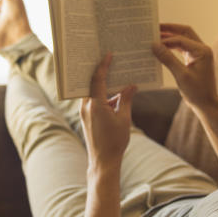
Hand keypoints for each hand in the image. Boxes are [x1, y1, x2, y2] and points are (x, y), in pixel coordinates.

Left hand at [80, 53, 136, 169]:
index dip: (103, 65)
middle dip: (102, 72)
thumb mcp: (124, 118)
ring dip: (105, 86)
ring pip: (94, 93)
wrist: (103, 161)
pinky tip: (116, 95)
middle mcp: (86, 106)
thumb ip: (126, 99)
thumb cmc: (115, 141)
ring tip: (117, 77)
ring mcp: (84, 112)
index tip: (108, 55)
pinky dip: (104, 96)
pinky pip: (94, 101)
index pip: (98, 79)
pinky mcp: (86, 118)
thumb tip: (132, 86)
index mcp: (95, 104)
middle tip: (110, 60)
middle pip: (93, 83)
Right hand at [151, 23, 217, 112]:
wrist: (206, 105)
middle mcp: (202, 49)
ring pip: (183, 39)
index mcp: (202, 51)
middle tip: (154, 28)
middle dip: (170, 29)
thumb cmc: (197, 92)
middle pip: (184, 32)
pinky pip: (182, 48)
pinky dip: (172, 47)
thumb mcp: (181, 75)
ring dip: (170, 37)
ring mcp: (199, 54)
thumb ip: (167, 59)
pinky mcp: (195, 60)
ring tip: (155, 37)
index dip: (166, 39)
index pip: (181, 39)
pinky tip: (162, 48)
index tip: (151, 41)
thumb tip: (154, 45)